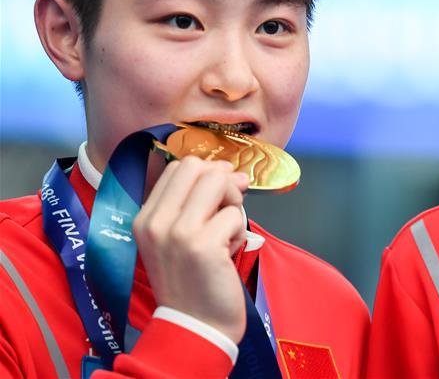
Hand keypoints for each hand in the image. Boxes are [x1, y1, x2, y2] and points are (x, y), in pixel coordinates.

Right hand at [132, 156, 250, 343]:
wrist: (195, 326)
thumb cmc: (192, 280)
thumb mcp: (180, 237)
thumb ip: (198, 202)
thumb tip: (233, 172)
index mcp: (145, 218)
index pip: (179, 167)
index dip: (208, 172)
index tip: (221, 192)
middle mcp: (156, 222)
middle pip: (199, 166)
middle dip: (223, 182)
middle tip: (227, 210)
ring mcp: (178, 233)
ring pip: (219, 182)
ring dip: (233, 204)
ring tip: (225, 233)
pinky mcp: (203, 245)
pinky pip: (234, 214)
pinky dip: (238, 231)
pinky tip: (227, 253)